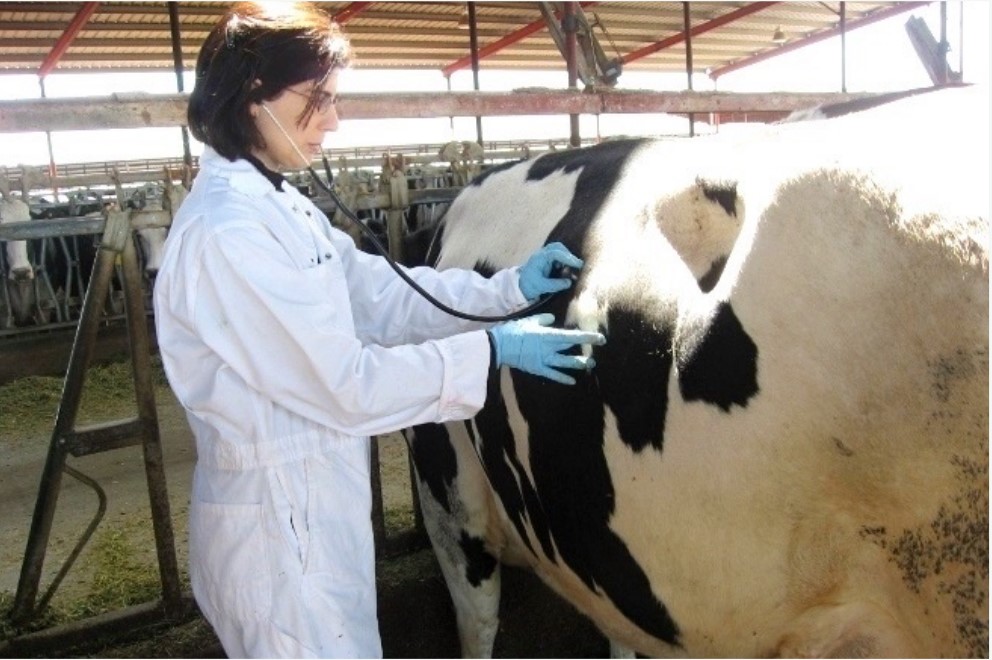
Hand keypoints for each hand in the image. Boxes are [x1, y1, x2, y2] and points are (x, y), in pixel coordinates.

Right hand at [487, 313, 605, 384]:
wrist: (499, 346)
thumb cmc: (514, 331)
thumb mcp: (529, 321)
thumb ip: (543, 319)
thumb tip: (552, 318)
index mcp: (548, 335)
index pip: (572, 336)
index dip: (587, 337)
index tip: (601, 338)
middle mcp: (549, 348)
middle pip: (570, 347)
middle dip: (584, 347)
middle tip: (597, 349)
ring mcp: (544, 360)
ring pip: (564, 362)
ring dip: (578, 363)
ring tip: (590, 364)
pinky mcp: (537, 369)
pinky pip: (552, 374)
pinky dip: (562, 378)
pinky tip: (572, 381)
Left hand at [517, 242, 583, 301]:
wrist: (519, 286)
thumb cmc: (529, 285)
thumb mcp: (542, 287)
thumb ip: (556, 284)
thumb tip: (570, 282)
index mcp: (539, 259)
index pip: (556, 253)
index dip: (568, 258)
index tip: (579, 265)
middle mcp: (541, 254)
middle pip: (557, 247)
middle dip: (568, 255)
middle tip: (576, 266)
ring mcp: (543, 256)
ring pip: (557, 250)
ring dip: (566, 257)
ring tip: (571, 269)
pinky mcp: (545, 260)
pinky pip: (556, 255)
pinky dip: (563, 260)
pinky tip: (565, 270)